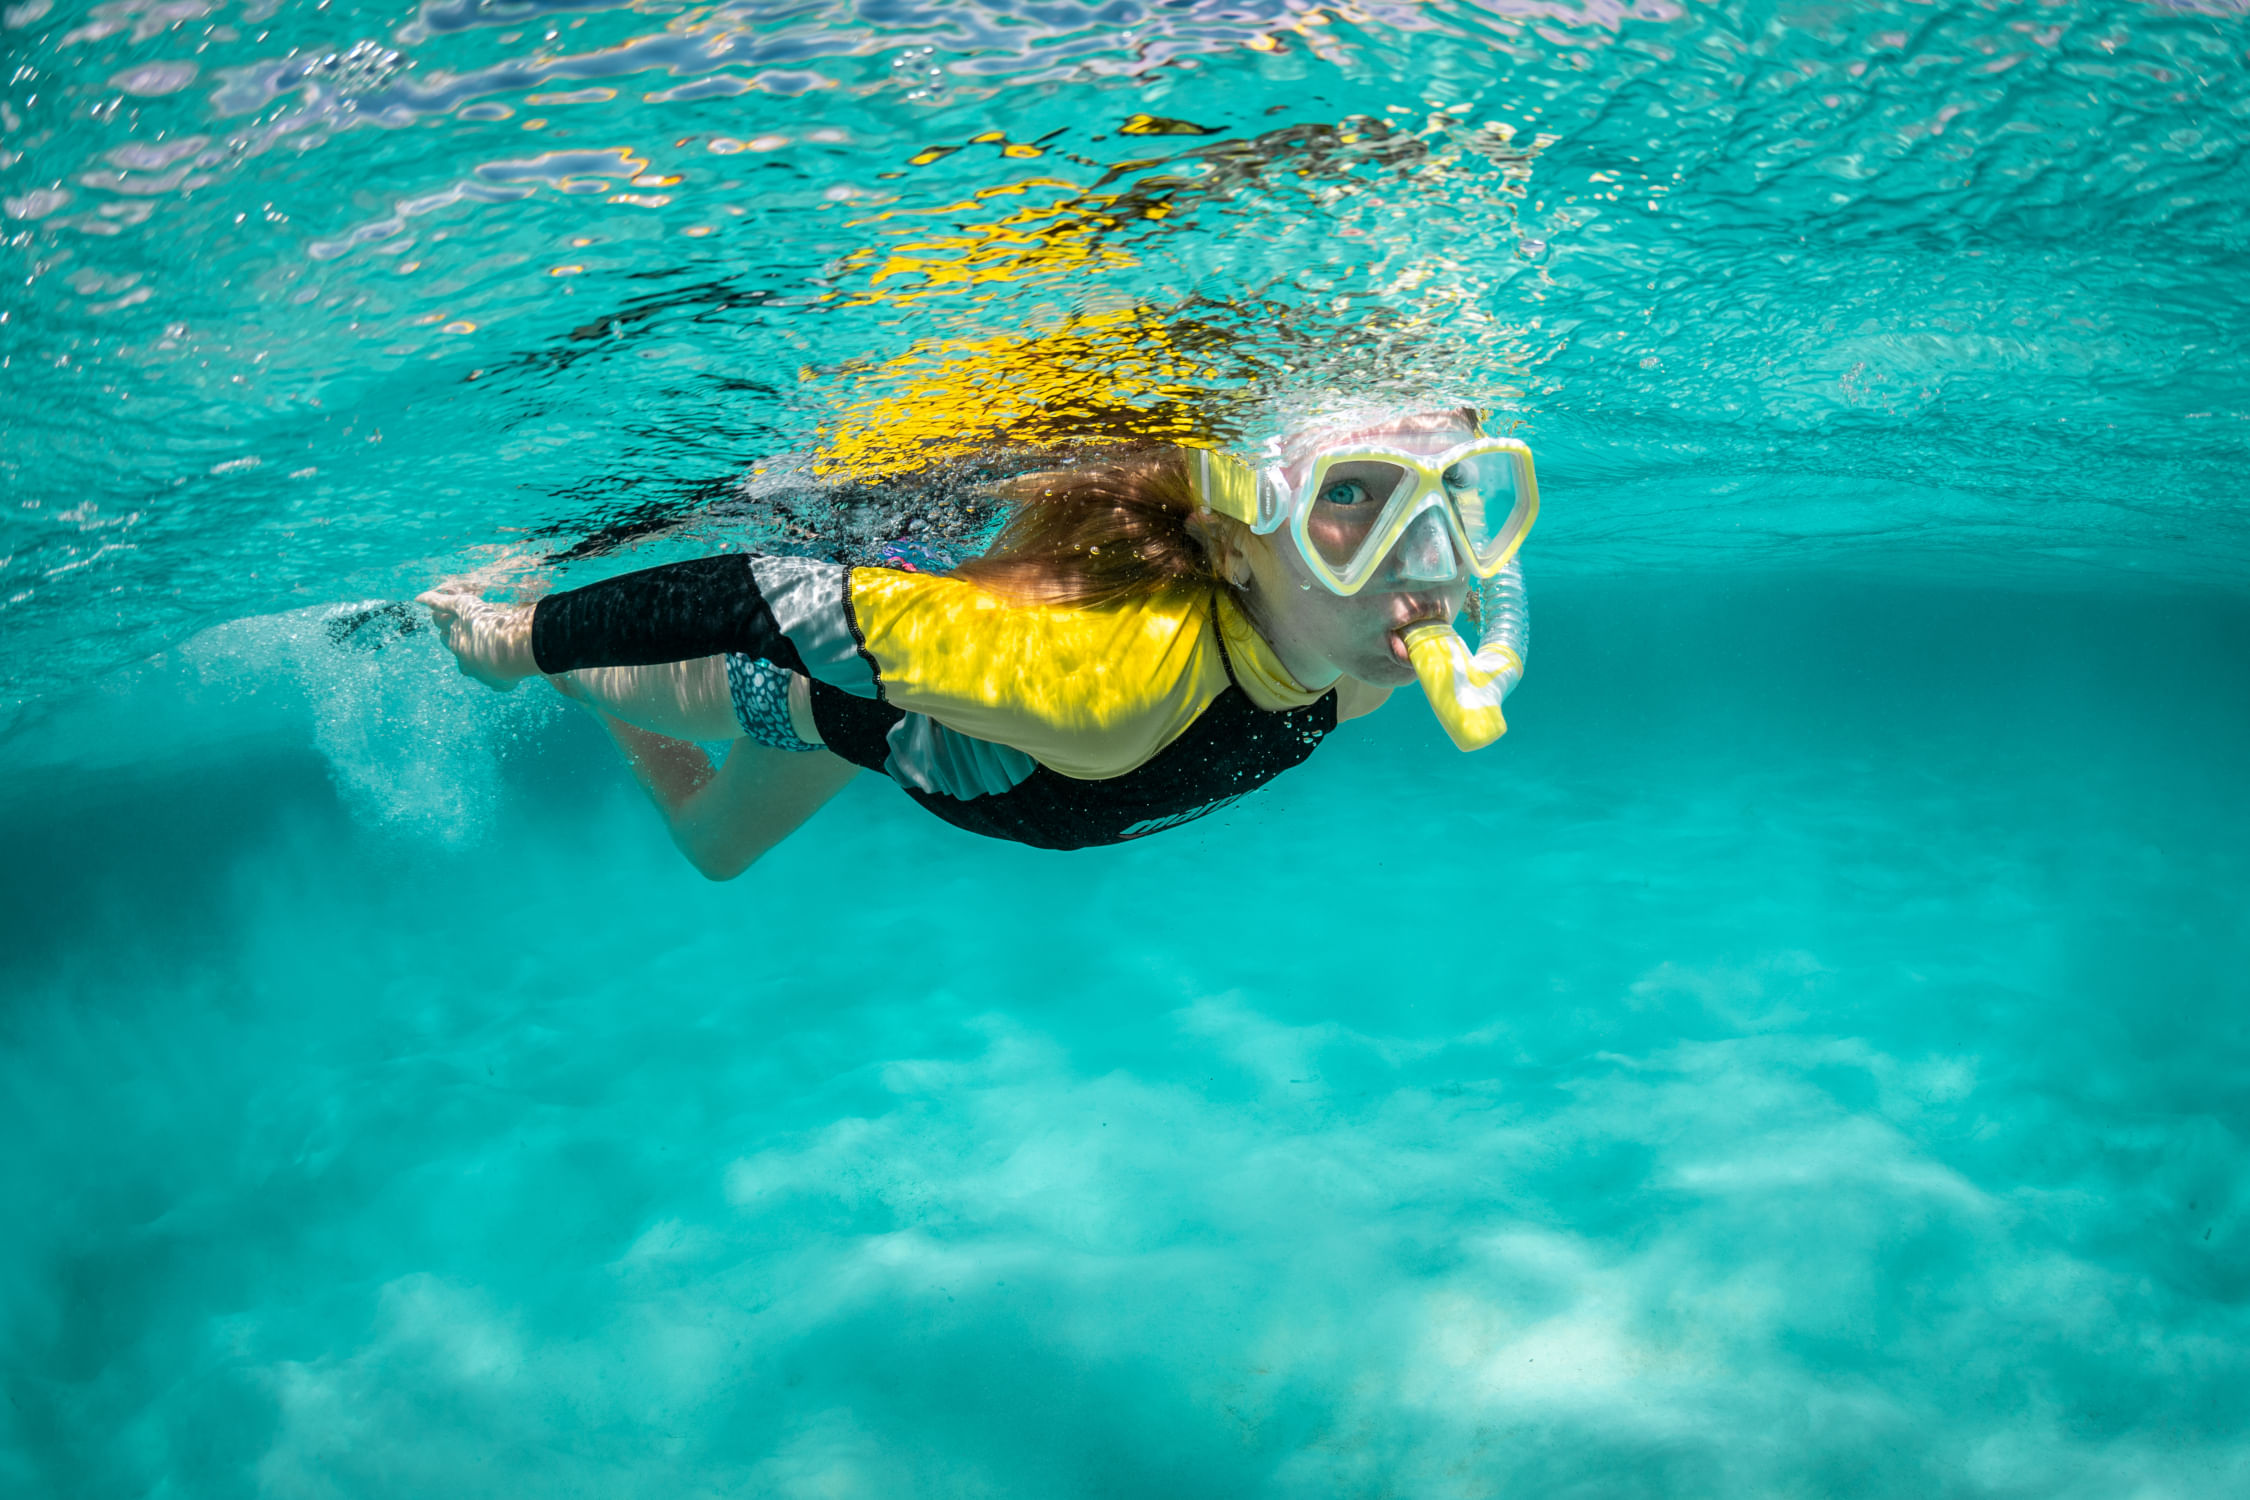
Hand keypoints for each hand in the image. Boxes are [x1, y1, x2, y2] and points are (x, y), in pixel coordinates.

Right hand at [417, 587, 538, 690]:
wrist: (507, 650)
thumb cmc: (508, 668)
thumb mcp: (505, 684)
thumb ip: (500, 685)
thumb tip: (499, 687)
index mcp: (467, 666)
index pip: (461, 663)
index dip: (468, 659)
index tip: (480, 655)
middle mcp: (457, 647)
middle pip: (446, 638)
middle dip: (452, 635)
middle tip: (464, 630)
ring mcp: (456, 627)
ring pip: (440, 621)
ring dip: (442, 618)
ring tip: (446, 613)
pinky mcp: (458, 608)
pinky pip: (440, 603)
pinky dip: (430, 599)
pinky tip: (420, 598)